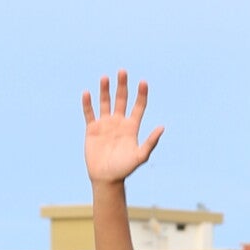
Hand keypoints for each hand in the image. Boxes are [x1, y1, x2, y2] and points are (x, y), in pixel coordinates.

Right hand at [82, 72, 163, 187]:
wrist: (106, 178)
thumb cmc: (125, 169)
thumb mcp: (140, 156)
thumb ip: (150, 141)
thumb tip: (162, 127)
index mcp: (132, 127)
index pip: (138, 106)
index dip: (141, 94)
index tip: (143, 82)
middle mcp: (119, 122)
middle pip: (121, 99)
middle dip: (122, 85)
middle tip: (122, 71)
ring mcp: (105, 124)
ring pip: (105, 102)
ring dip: (105, 90)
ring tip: (105, 77)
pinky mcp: (92, 129)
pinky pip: (89, 113)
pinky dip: (88, 104)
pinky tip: (87, 93)